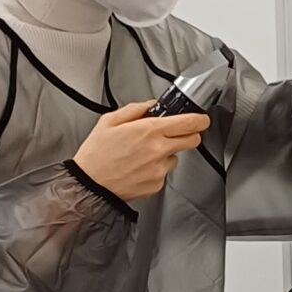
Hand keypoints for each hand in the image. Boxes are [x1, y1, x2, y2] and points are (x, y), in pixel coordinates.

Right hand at [73, 99, 208, 201]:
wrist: (89, 185)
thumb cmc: (96, 155)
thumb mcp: (109, 121)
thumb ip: (135, 110)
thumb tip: (150, 106)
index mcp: (149, 131)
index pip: (189, 123)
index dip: (200, 119)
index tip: (201, 119)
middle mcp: (158, 150)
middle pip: (192, 140)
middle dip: (189, 135)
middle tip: (177, 134)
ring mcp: (159, 169)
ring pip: (176, 157)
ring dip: (166, 154)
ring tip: (143, 155)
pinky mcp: (157, 184)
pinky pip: (164, 173)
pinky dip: (156, 169)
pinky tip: (138, 167)